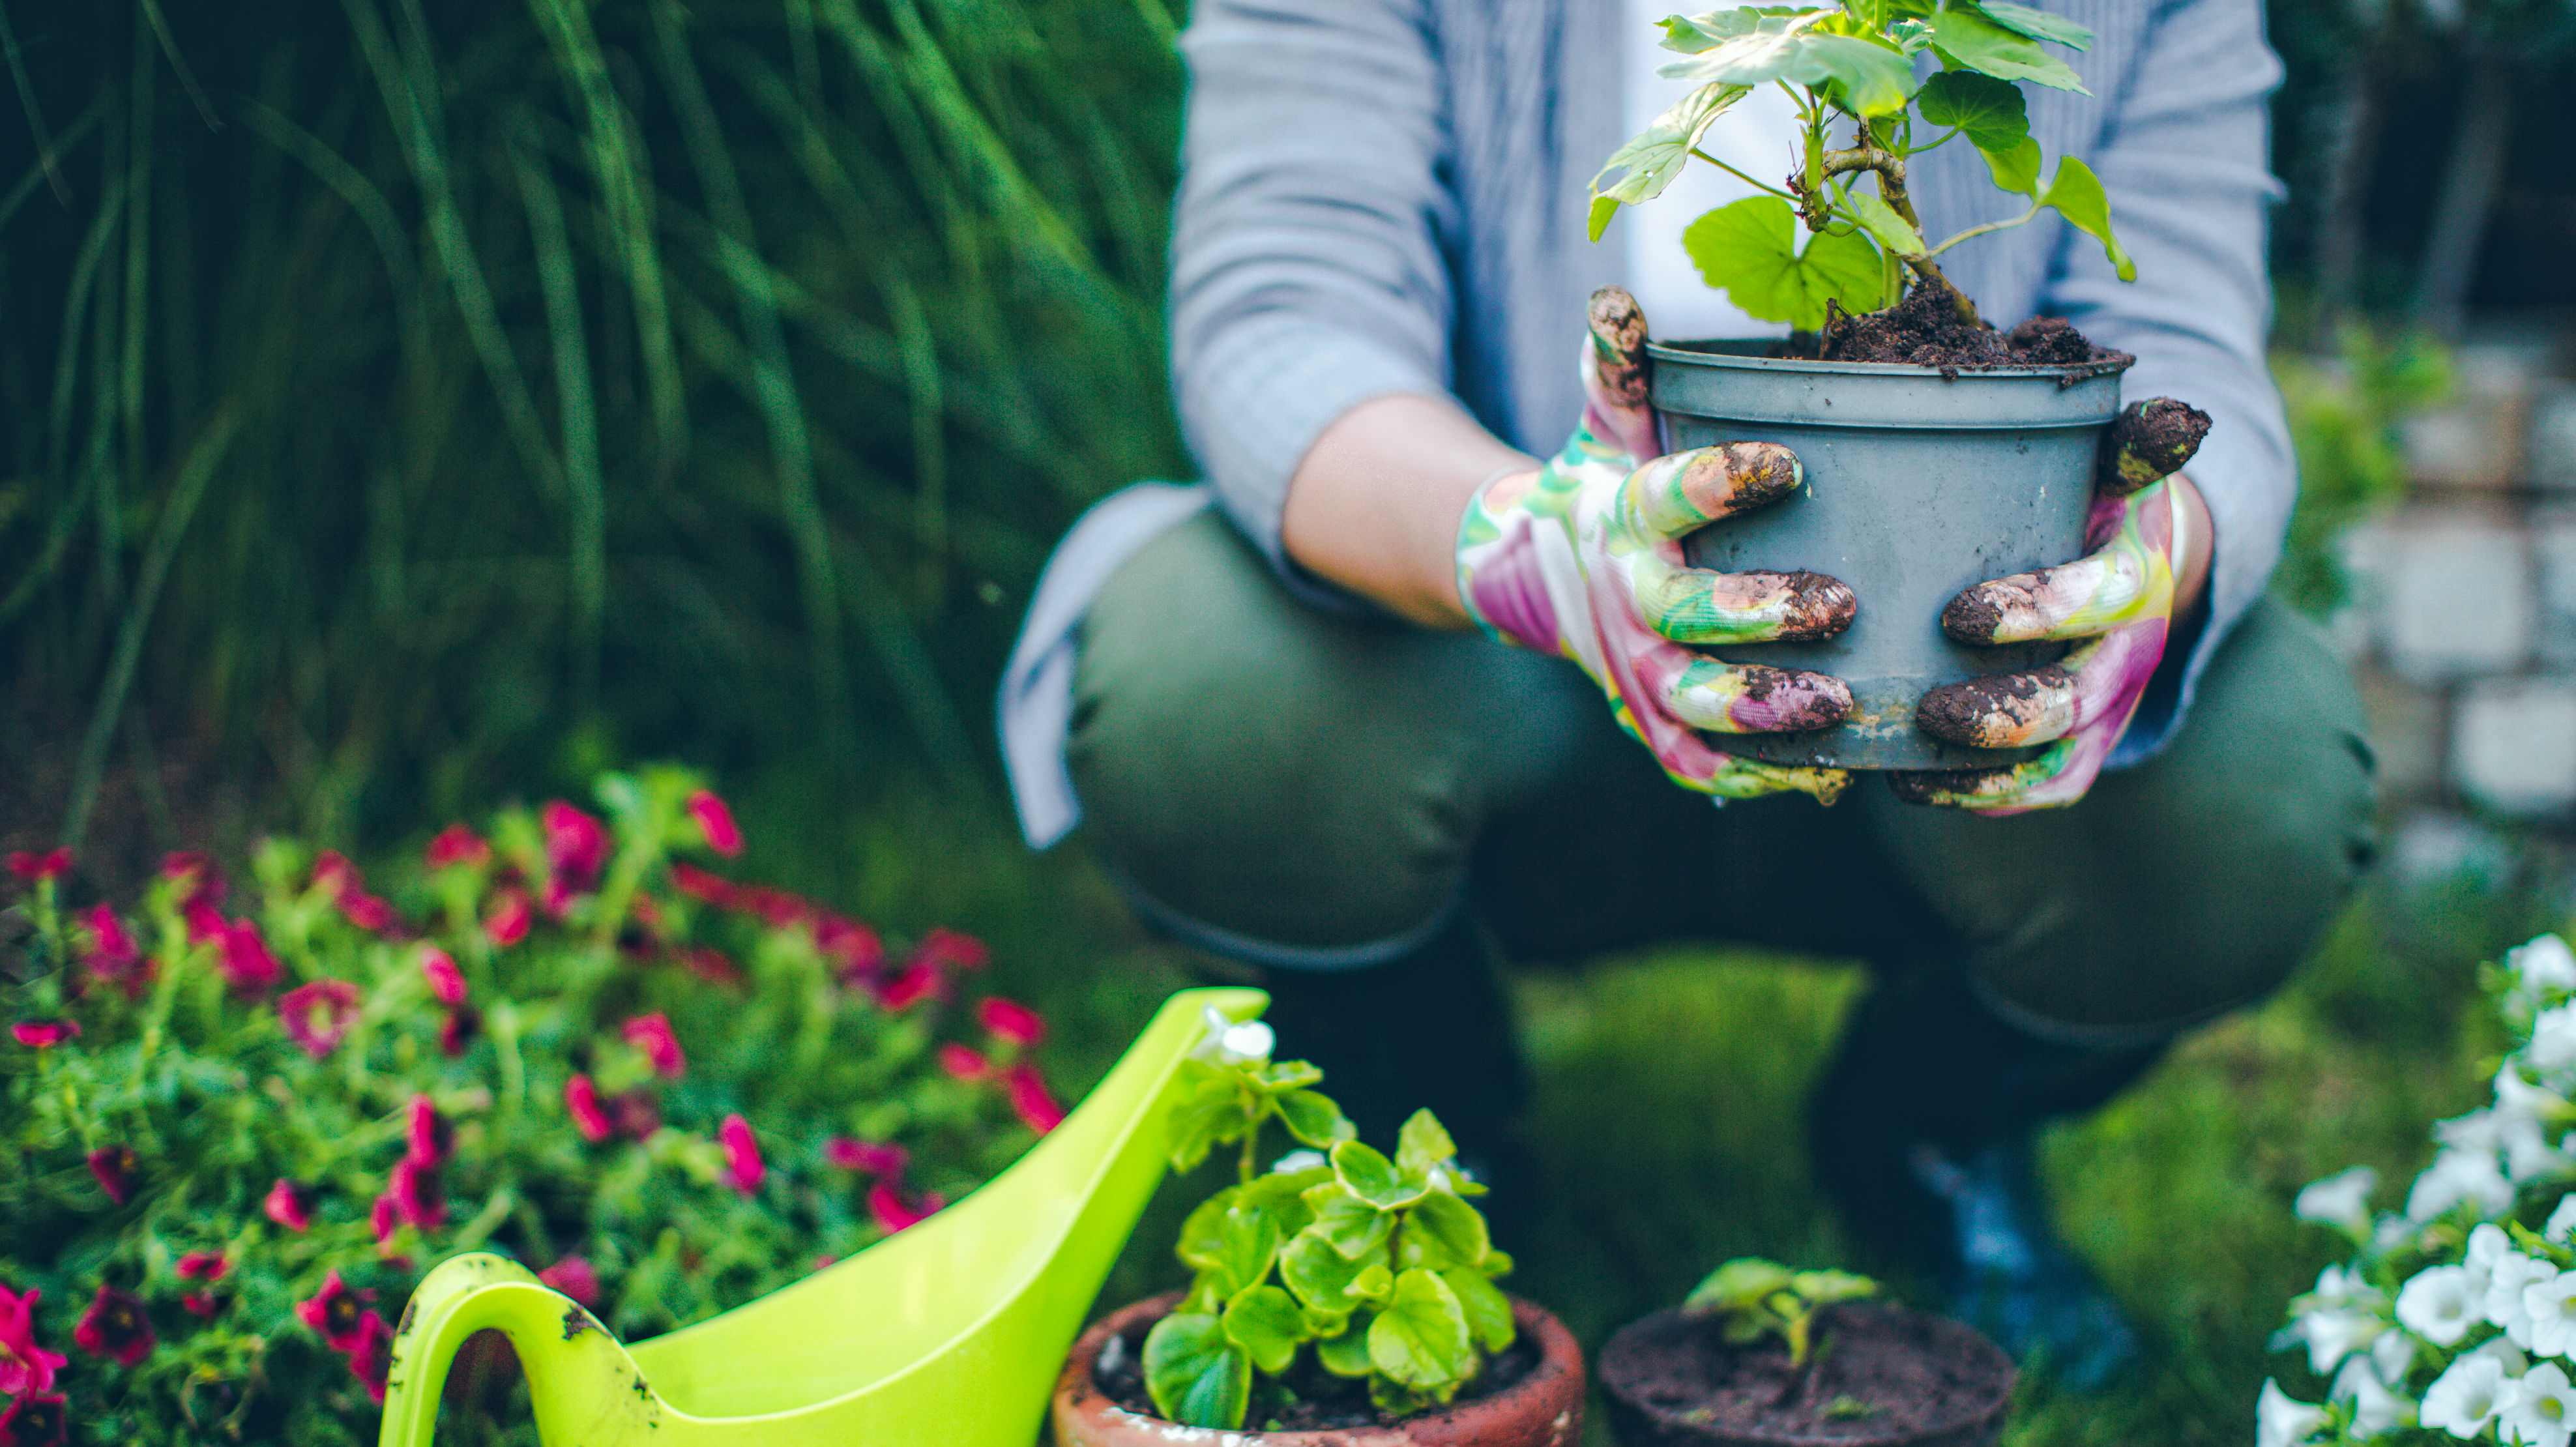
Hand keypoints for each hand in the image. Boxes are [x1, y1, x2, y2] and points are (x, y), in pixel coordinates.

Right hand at [1454, 288, 1857, 802]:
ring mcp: (1639, 673)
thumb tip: (1615, 297)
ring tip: (1842, 701)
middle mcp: (1628, 602)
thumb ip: (1623, 367)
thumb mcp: (1611, 424)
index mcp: (1626, 519)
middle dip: (1758, 614)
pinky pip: (1700, 762)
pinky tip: (1827, 774)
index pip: (1669, 497)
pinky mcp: (1655, 725)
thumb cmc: (1609, 485)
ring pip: (1696, 702)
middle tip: (1839, 602)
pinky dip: (1755, 775)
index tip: (1790, 462)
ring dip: (1765, 708)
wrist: (1539, 578)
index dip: (1724, 482)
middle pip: (1686, 616)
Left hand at [1890, 400, 2212, 813]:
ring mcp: (2109, 706)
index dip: (2039, 612)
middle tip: (1930, 711)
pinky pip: (2046, 788)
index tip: (1958, 615)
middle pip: (2080, 700)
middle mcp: (2131, 649)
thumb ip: (2129, 442)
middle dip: (2007, 713)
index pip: (2102, 599)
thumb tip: (2177, 420)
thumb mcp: (2112, 460)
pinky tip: (1915, 787)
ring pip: (2061, 759)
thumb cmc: (2093, 496)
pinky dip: (1987, 797)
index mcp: (2137, 572)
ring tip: (1913, 763)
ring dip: (1990, 770)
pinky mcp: (2085, 744)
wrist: (2134, 554)